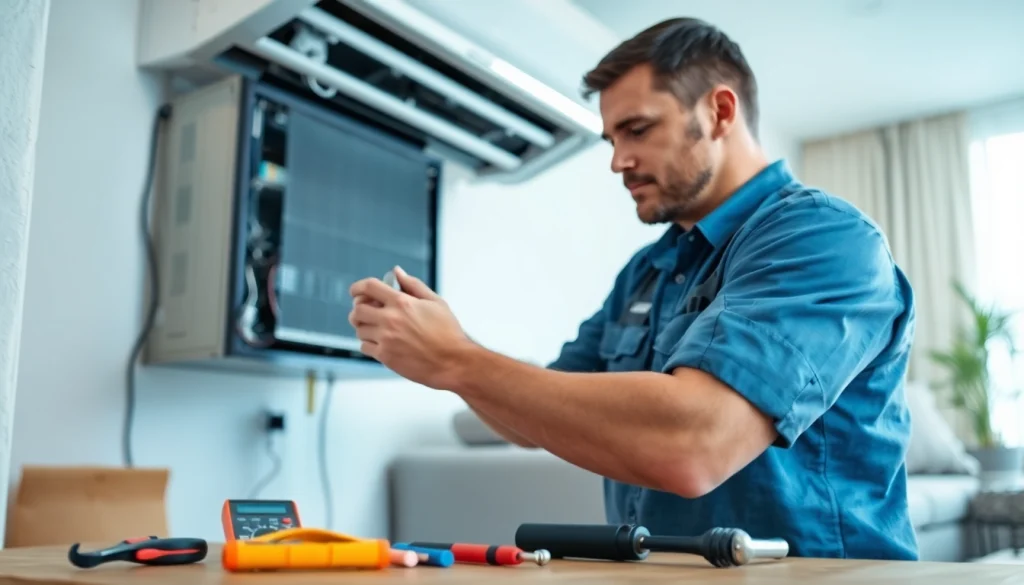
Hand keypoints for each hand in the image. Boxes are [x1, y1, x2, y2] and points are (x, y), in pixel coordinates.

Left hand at [348, 266, 472, 388]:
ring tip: (376, 329)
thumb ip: (414, 285)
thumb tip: (397, 272)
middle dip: (359, 309)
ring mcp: (386, 339)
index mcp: (403, 302)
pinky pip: (364, 347)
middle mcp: (391, 319)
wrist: (453, 362)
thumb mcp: (436, 302)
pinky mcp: (386, 356)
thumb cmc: (448, 333)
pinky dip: (368, 344)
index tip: (355, 291)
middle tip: (365, 312)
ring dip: (364, 327)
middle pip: (358, 309)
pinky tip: (380, 343)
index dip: (358, 287)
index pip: (369, 287)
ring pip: (359, 329)